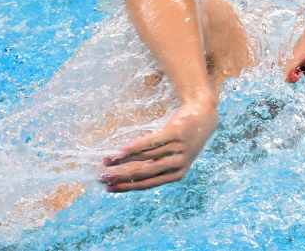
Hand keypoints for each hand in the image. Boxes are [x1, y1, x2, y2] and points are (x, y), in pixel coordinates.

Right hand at [100, 97, 217, 191]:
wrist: (203, 115)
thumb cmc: (183, 140)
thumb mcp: (172, 157)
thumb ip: (154, 166)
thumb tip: (125, 176)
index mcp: (176, 174)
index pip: (147, 184)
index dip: (126, 187)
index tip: (108, 189)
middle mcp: (177, 164)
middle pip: (144, 173)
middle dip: (121, 177)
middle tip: (102, 177)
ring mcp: (177, 148)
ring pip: (145, 157)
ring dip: (122, 160)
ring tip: (106, 161)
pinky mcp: (175, 133)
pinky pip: (151, 142)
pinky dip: (136, 148)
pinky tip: (122, 151)